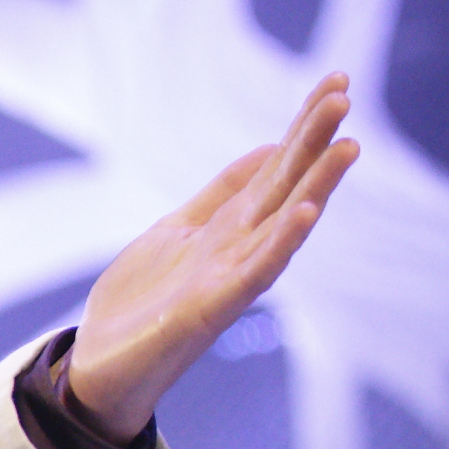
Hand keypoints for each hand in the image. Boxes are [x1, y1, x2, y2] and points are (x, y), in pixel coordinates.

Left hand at [68, 73, 360, 440]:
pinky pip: (256, 272)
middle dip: (313, 140)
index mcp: (229, 226)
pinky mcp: (212, 308)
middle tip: (344, 89)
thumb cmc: (141, 302)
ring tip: (349, 145)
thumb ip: (220, 196)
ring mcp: (229, 278)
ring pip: (282, 224)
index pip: (275, 166)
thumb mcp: (177, 231)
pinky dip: (281, 242)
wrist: (100, 367)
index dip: (302, 126)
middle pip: (284, 184)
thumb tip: (268, 149)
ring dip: (317, 186)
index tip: (334, 81)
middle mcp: (239, 248)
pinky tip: (307, 212)